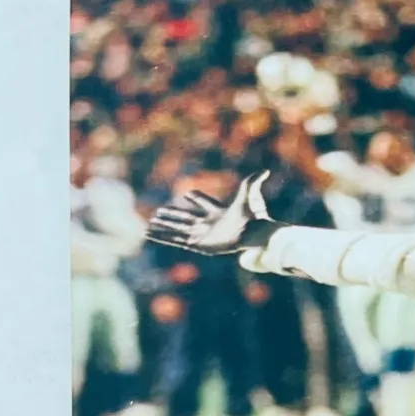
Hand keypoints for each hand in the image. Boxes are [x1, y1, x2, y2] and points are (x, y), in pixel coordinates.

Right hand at [146, 168, 278, 254]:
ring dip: (164, 227)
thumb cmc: (251, 215)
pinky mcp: (198, 245)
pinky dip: (164, 238)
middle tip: (158, 213)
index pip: (205, 203)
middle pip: (185, 219)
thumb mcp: (250, 194)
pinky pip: (177, 241)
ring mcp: (202, 235)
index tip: (189, 194)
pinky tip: (151, 234)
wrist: (252, 232)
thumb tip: (265, 170)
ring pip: (177, 230)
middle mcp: (208, 224)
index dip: (198, 199)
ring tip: (149, 225)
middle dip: (171, 216)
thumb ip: (254, 181)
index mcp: (218, 212)